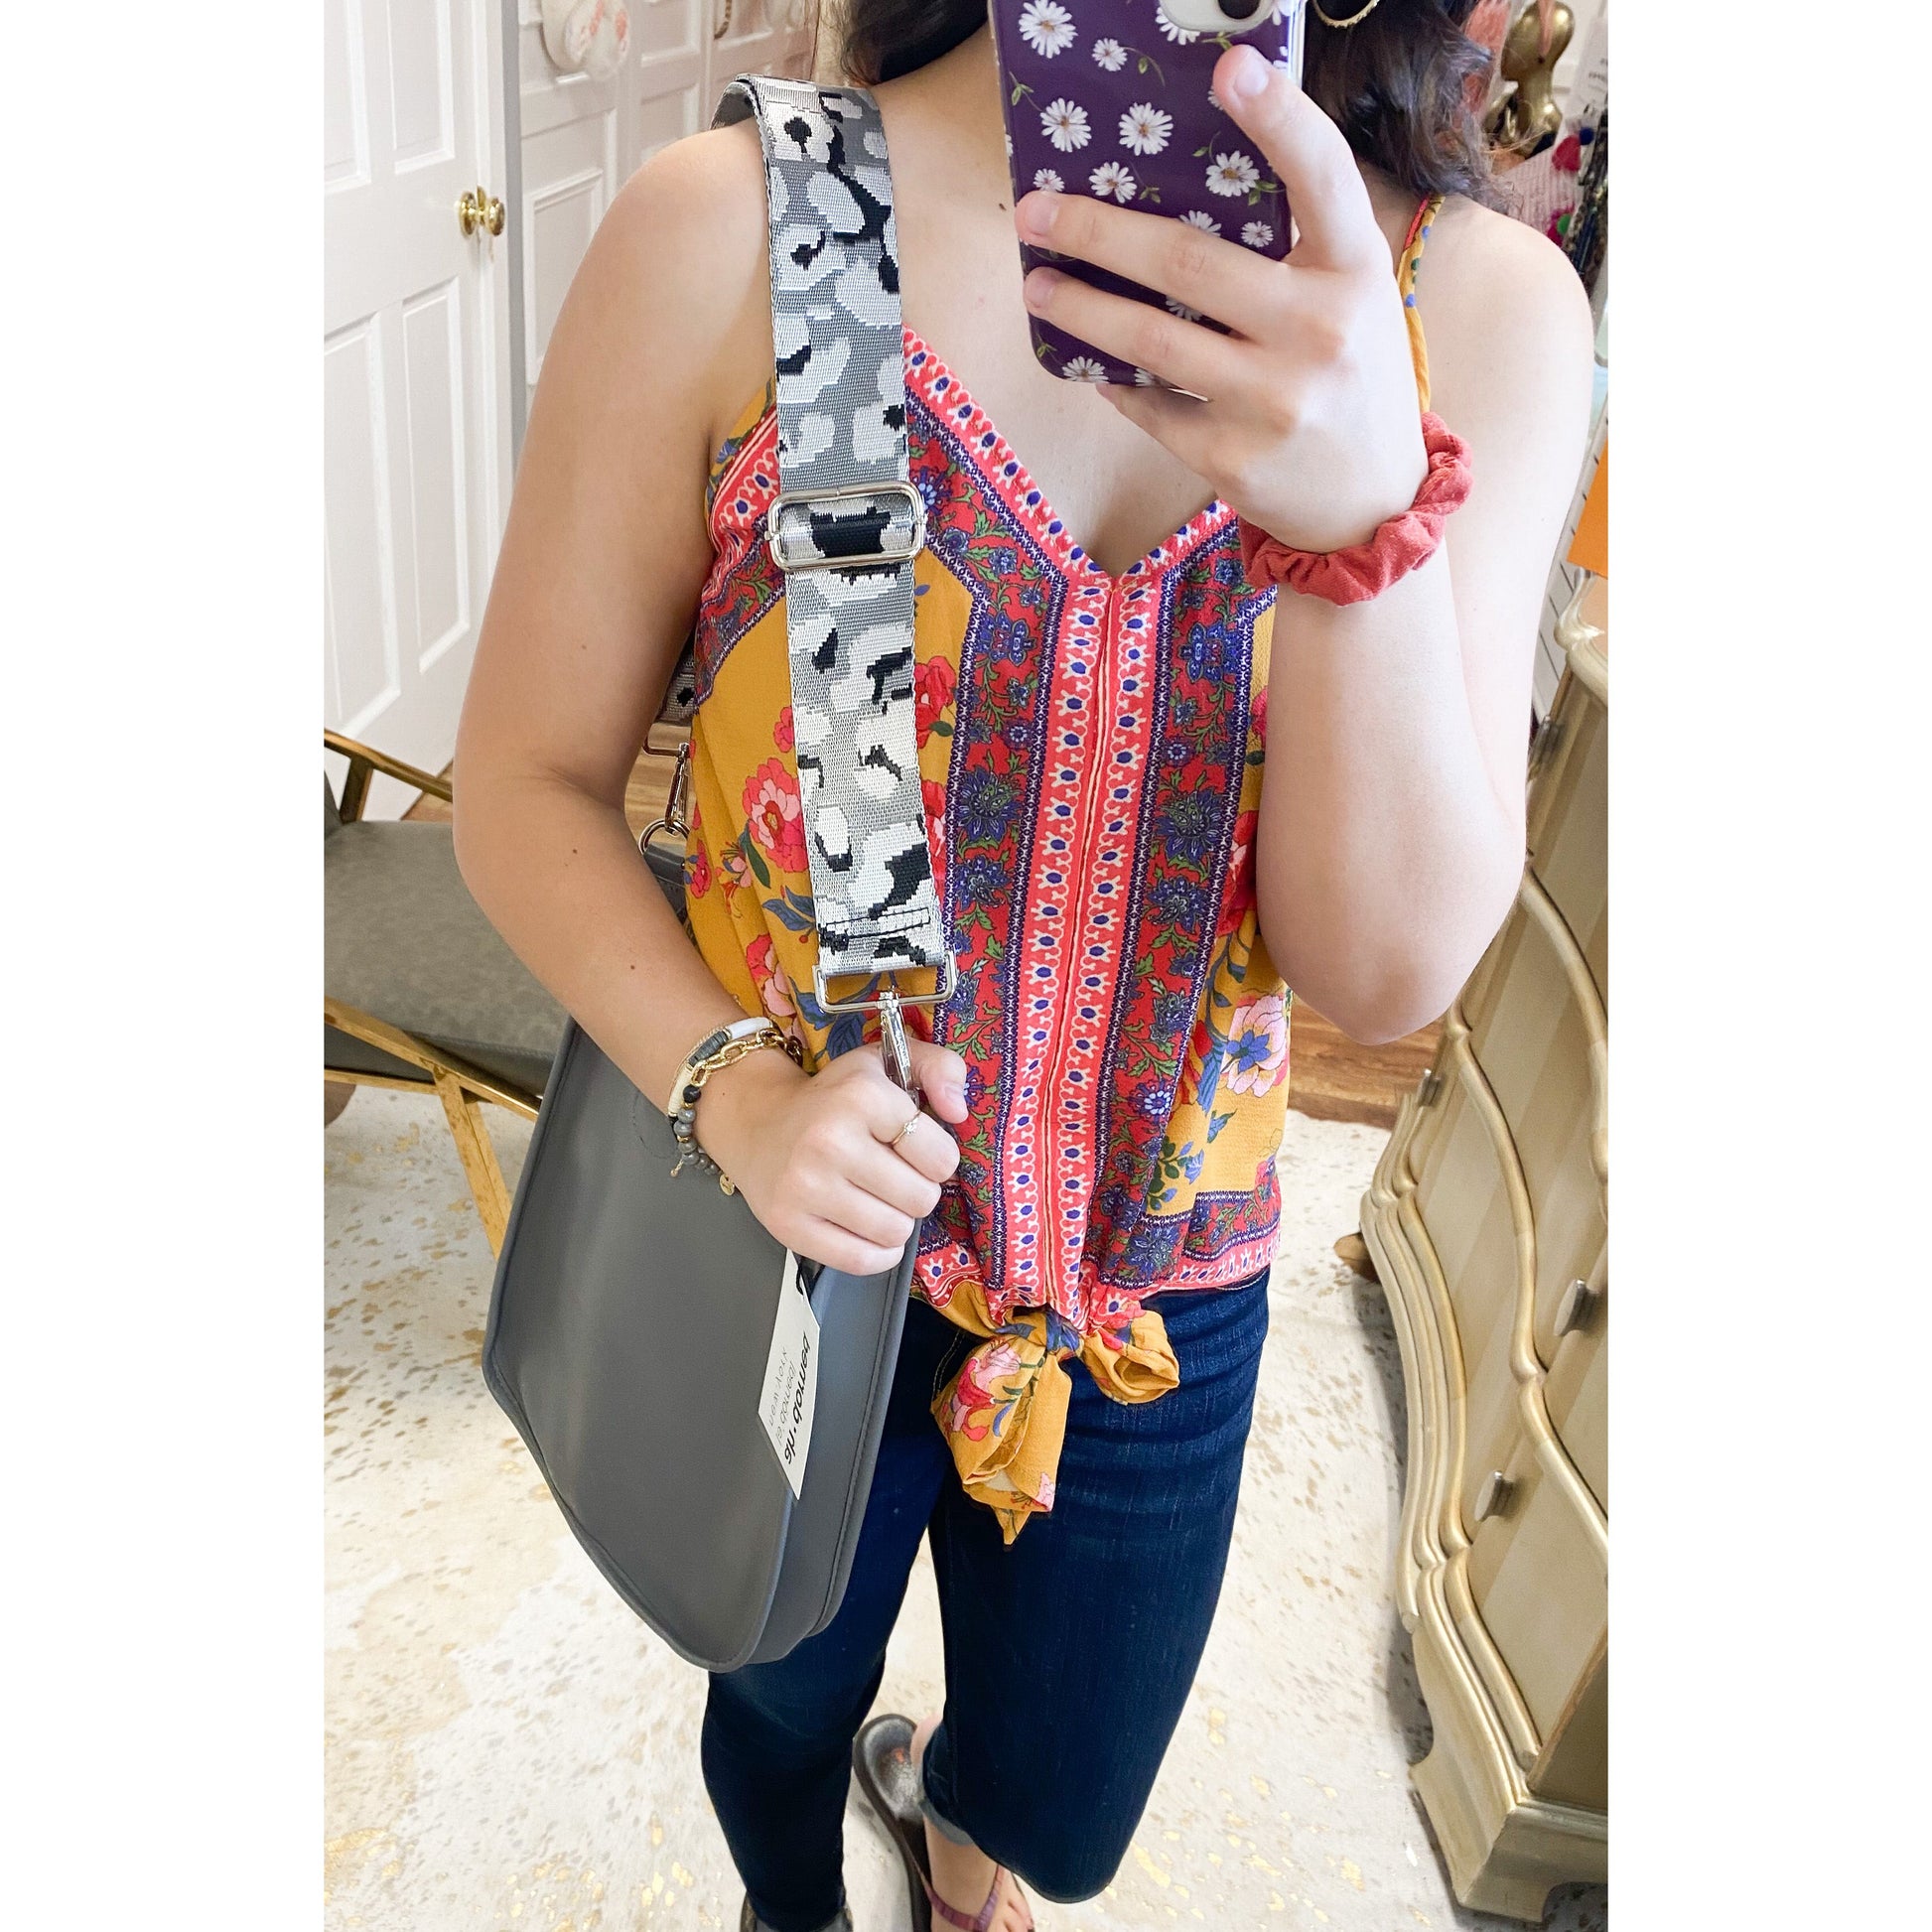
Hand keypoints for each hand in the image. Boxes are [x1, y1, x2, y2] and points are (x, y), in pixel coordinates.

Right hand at [696, 1035, 967, 1275]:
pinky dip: (877, 1251)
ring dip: (897, 1220)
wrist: (756, 1120)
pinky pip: (862, 1260)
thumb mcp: (887, 1062)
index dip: (936, 1157)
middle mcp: (831, 1142)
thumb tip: (959, 1113)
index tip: (914, 1149)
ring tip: (878, 1198)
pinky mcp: (789, 1225)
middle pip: (921, 1199)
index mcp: (861, 1097)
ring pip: (895, 1232)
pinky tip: (867, 1227)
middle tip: (895, 1175)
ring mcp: (806, 1188)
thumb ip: (941, 1067)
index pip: (941, 1157)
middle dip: (918, 1190)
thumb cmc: (833, 1096)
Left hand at [1013, 43, 1427, 555]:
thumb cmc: (1349, 373)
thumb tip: (1180, 181)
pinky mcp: (1234, 459)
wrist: (1372, 504)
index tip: (1230, 67)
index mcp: (1355, 270)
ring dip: (1080, 308)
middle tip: (1036, 214)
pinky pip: (1150, 405)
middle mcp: (1320, 331)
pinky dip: (1114, 380)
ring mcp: (1275, 401)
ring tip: (1039, 285)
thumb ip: (1296, 242)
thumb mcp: (1350, 295)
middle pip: (1186, 262)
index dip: (1279, 117)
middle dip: (1097, 233)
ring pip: (1149, 341)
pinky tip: (1090, 360)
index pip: (1322, 176)